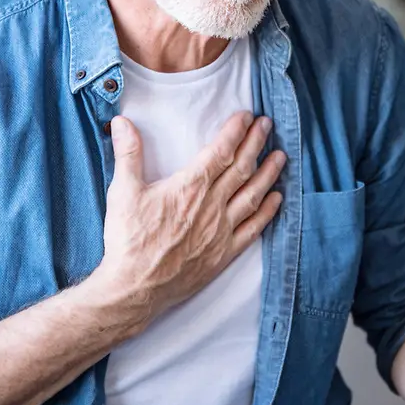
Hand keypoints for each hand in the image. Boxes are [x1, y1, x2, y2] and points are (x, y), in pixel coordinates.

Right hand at [94, 110, 285, 328]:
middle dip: (256, 144)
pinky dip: (267, 212)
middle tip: (267, 125)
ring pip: (252, 196)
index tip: (246, 116)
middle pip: (241, 168)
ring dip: (269, 174)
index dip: (235, 131)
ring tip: (281, 156)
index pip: (220, 151)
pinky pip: (252, 229)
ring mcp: (221, 231)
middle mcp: (211, 206)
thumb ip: (128, 154)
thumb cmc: (128, 240)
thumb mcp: (123, 192)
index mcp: (189, 187)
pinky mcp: (223, 254)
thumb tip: (123, 122)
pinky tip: (277, 200)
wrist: (135, 288)